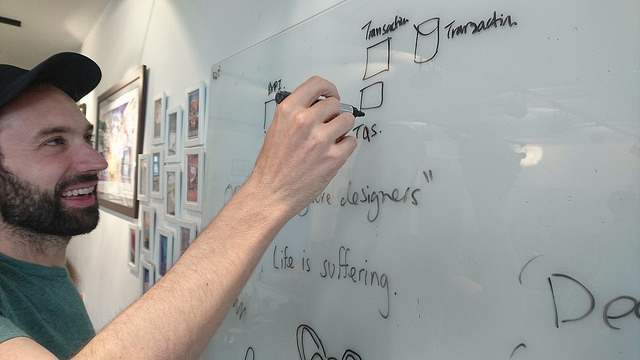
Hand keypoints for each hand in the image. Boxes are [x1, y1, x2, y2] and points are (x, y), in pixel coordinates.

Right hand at [248, 76, 356, 216]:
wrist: (271, 194)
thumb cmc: (272, 167)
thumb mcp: (276, 130)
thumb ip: (296, 115)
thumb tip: (317, 108)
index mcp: (288, 112)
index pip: (316, 84)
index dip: (328, 88)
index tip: (331, 94)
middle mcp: (304, 122)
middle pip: (335, 104)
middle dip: (334, 114)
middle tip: (329, 125)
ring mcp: (320, 139)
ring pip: (348, 120)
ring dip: (343, 128)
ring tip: (332, 139)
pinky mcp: (333, 157)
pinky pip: (352, 141)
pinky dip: (346, 146)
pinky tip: (333, 153)